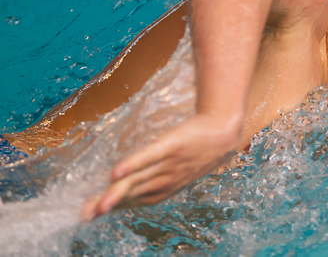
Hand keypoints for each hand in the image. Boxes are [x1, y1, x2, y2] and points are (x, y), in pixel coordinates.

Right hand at [81, 113, 241, 220]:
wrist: (222, 131)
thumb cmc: (196, 151)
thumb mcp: (174, 170)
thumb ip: (151, 177)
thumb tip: (124, 181)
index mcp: (164, 188)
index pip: (133, 201)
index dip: (112, 208)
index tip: (88, 216)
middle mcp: (165, 180)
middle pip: (131, 195)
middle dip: (107, 206)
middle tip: (84, 216)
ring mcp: (168, 163)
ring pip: (139, 181)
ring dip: (117, 193)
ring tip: (97, 205)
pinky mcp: (172, 145)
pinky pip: (151, 156)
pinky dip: (134, 163)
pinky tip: (116, 171)